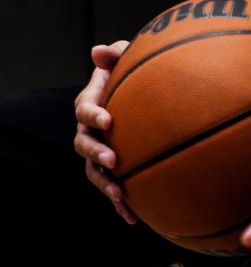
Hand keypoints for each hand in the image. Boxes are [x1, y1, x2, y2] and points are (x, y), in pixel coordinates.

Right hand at [74, 41, 137, 223]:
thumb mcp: (127, 57)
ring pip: (94, 171)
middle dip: (96, 153)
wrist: (150, 94)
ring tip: (121, 193)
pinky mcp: (113, 168)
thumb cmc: (135, 71)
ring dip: (105, 183)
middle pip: (83, 144)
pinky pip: (112, 187)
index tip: (108, 119)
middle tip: (113, 159)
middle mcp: (90, 129)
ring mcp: (99, 150)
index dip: (93, 114)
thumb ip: (115, 54)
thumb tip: (97, 51)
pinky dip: (119, 203)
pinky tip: (133, 216)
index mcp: (92, 101)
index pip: (85, 108)